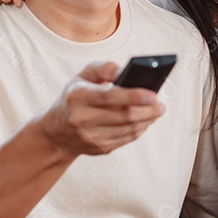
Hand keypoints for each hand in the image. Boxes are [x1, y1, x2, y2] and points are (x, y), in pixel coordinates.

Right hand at [37, 61, 164, 157]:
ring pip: (128, 129)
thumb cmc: (74, 96)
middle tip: (161, 104)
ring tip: (157, 111)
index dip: (134, 96)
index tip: (154, 95)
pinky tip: (145, 121)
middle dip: (148, 110)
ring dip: (147, 120)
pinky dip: (139, 129)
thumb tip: (126, 71)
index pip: (109, 96)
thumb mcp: (82, 76)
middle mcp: (81, 119)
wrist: (56, 132)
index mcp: (77, 97)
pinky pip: (126, 139)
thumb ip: (105, 68)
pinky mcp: (98, 149)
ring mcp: (89, 137)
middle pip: (124, 115)